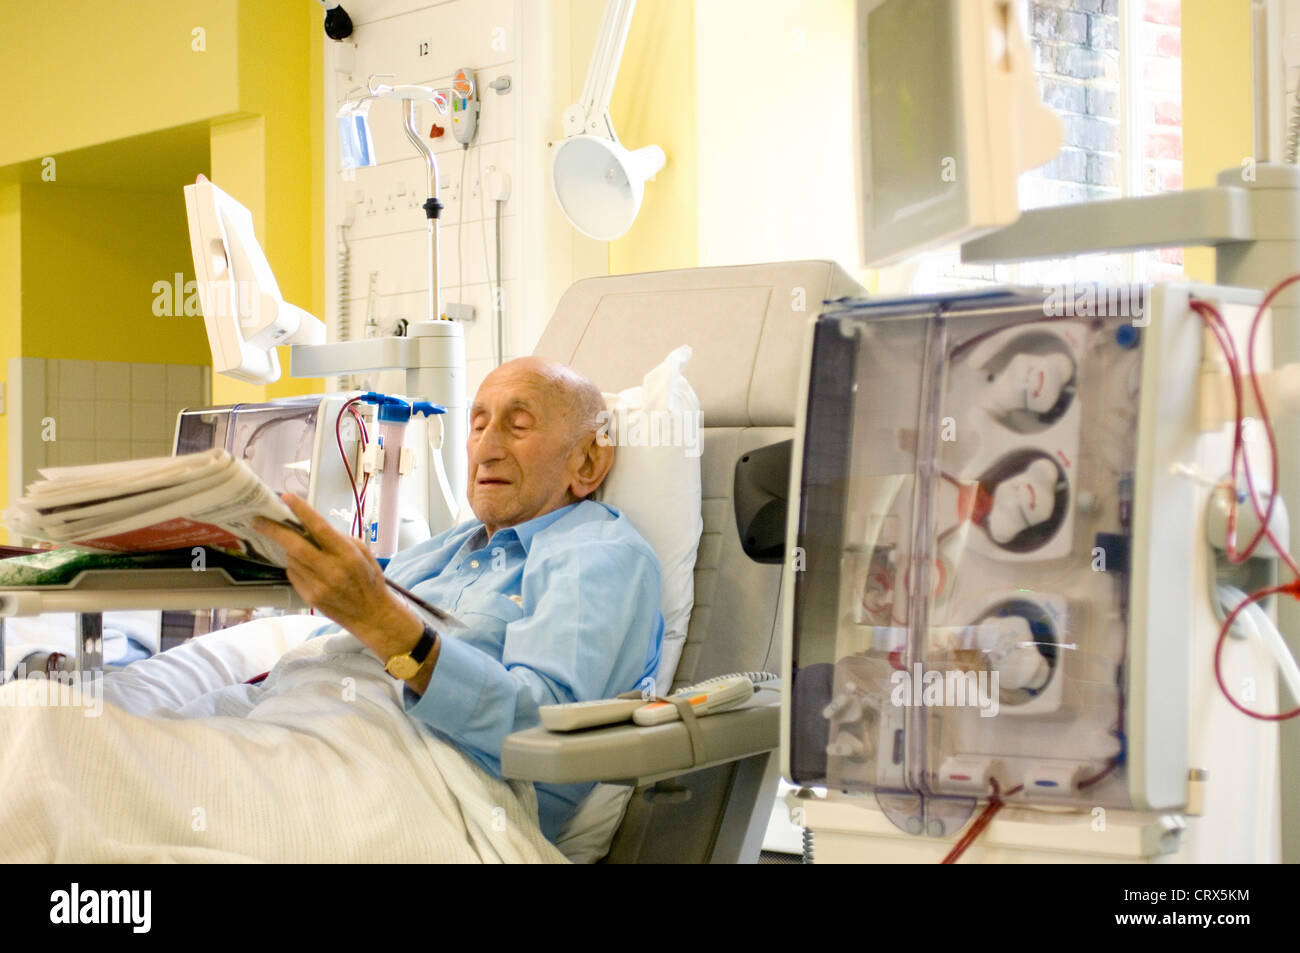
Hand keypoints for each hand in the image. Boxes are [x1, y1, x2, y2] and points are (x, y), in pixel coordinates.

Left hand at [252, 494, 421, 662]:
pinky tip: (305, 565)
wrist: (371, 615)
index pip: (320, 528)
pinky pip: (294, 574)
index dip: (302, 511)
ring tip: (296, 546)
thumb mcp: (364, 553)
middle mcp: (332, 570)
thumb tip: (313, 526)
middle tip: (259, 521)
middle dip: (274, 530)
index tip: (287, 498)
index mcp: (348, 555)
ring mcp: (319, 586)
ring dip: (289, 549)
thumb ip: (340, 539)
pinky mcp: (310, 597)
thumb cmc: (369, 580)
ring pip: (292, 559)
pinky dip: (295, 566)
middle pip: (295, 546)